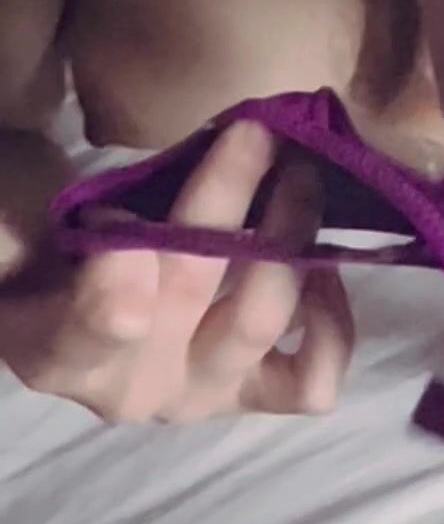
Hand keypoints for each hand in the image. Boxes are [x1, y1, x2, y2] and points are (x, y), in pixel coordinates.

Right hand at [0, 120, 354, 421]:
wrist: (62, 281)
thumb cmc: (32, 235)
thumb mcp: (8, 218)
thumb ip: (23, 226)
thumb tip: (112, 234)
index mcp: (54, 351)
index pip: (94, 326)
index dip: (121, 273)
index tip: (122, 208)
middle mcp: (131, 389)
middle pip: (188, 288)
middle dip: (228, 196)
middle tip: (254, 130)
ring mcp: (201, 394)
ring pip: (258, 320)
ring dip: (287, 233)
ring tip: (296, 170)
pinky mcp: (255, 393)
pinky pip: (311, 383)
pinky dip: (331, 325)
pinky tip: (319, 264)